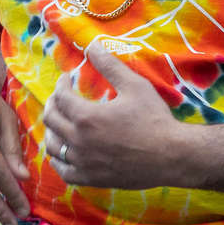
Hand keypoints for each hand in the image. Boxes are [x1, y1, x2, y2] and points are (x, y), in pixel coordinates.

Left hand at [41, 41, 184, 189]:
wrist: (172, 156)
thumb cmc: (155, 119)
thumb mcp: (134, 85)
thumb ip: (110, 65)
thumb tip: (92, 45)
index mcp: (86, 117)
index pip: (60, 97)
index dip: (61, 84)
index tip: (67, 79)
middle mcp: (79, 140)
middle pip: (51, 119)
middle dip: (53, 104)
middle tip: (61, 98)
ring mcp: (83, 162)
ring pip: (53, 146)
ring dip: (52, 131)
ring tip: (59, 122)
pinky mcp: (91, 179)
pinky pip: (64, 171)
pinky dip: (59, 160)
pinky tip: (64, 152)